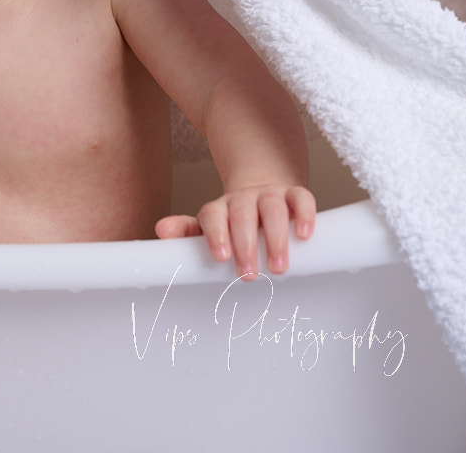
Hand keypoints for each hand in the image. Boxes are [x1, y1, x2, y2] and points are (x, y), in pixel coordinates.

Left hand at [155, 184, 315, 277]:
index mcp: (221, 207)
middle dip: (245, 244)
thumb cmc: (235, 220)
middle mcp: (244, 198)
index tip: (221, 257)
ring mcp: (270, 195)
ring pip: (272, 207)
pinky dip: (303, 214)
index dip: (215, 234)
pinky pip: (301, 197)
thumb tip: (161, 230)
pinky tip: (304, 235)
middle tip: (249, 275)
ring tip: (278, 268)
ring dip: (275, 237)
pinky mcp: (294, 194)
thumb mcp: (211, 226)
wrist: (264, 190)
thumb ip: (188, 231)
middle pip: (242, 214)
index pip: (213, 214)